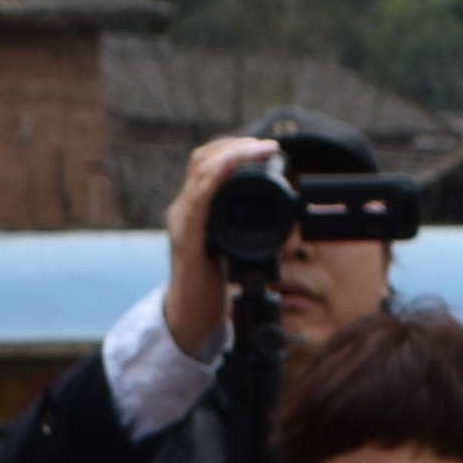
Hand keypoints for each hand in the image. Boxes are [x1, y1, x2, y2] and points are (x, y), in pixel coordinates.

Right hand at [160, 131, 283, 361]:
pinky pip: (198, 201)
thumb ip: (242, 225)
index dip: (234, 148)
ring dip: (231, 156)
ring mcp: (183, 222)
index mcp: (196, 208)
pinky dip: (214, 180)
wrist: (192, 316)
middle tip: (267, 146)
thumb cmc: (212, 281)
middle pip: (202, 159)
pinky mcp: (186, 240)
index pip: (208, 163)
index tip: (265, 147)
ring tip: (257, 151)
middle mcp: (185, 209)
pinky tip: (229, 170)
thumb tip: (279, 216)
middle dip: (235, 146)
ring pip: (200, 173)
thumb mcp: (231, 245)